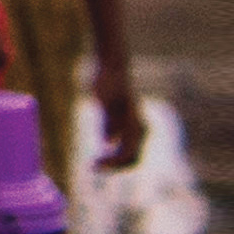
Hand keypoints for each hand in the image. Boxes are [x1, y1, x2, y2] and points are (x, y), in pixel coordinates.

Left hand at [95, 50, 147, 170]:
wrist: (114, 67)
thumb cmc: (107, 81)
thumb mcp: (103, 100)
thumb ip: (108, 121)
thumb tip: (109, 141)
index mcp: (135, 124)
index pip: (128, 153)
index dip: (112, 163)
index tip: (93, 164)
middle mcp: (141, 128)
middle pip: (133, 158)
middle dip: (115, 166)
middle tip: (93, 166)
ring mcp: (138, 127)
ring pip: (132, 154)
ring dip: (116, 162)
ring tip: (96, 164)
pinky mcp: (131, 125)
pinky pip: (129, 147)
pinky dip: (117, 155)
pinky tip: (103, 155)